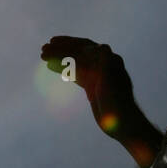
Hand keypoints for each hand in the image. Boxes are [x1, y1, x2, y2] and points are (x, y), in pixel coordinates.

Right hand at [40, 36, 162, 167]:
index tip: (52, 43)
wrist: (124, 124)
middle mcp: (102, 64)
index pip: (85, 47)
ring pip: (75, 62)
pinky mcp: (92, 86)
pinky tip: (51, 67)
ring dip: (59, 58)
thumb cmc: (119, 104)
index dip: (68, 44)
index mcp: (108, 60)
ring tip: (43, 56)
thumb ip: (107, 65)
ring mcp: (97, 75)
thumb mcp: (113, 84)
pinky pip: (75, 74)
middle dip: (61, 50)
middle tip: (43, 50)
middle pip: (78, 52)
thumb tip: (103, 46)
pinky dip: (63, 69)